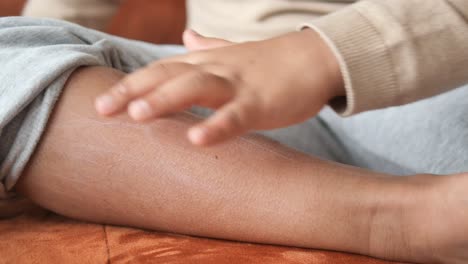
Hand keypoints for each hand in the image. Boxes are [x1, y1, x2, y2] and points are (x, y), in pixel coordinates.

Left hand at [95, 29, 343, 145]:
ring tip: (136, 114)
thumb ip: (208, 47)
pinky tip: (197, 139)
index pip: (161, 71)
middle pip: (168, 76)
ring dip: (165, 100)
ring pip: (196, 88)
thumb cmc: (271, 61)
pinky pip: (236, 116)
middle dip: (133, 91)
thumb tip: (187, 37)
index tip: (101, 104)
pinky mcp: (260, 102)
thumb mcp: (233, 53)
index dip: (130, 85)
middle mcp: (215, 70)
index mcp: (206, 63)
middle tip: (102, 109)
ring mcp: (237, 85)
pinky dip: (217, 126)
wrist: (315, 57)